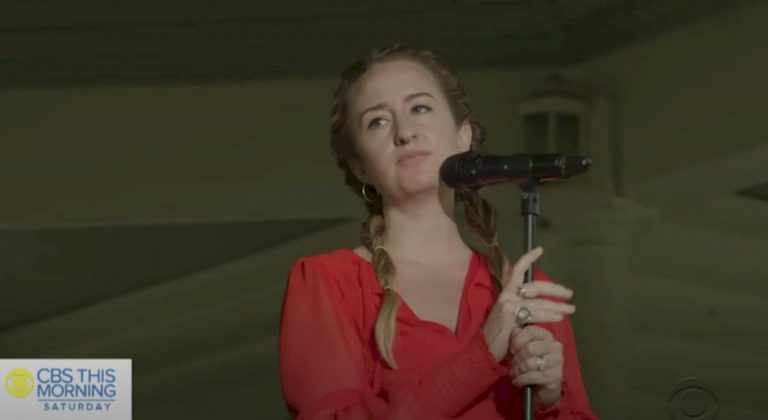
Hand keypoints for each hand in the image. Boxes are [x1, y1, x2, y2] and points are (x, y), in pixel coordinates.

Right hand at [481, 247, 573, 361]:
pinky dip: (550, 315)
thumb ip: (523, 307)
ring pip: (540, 302)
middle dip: (555, 289)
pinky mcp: (512, 316)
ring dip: (558, 306)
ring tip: (570, 309)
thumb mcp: (510, 315)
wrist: (483, 349)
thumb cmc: (498, 334)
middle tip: (569, 293)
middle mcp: (507, 295)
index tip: (540, 249)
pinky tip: (559, 318)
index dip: (528, 258)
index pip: (517, 270)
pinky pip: (536, 314)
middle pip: (536, 286)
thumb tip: (542, 305)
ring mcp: (509, 305)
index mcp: (505, 292)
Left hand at [509, 326, 563, 406]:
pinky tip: (516, 381)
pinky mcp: (556, 377)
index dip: (517, 340)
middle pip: (529, 348)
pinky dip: (521, 379)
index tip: (511, 350)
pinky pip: (532, 376)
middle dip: (517, 358)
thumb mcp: (521, 349)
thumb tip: (514, 330)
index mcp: (547, 336)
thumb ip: (518, 338)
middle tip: (512, 364)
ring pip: (530, 363)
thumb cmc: (530, 364)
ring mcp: (557, 362)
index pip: (530, 331)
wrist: (542, 387)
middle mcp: (555, 346)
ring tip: (513, 373)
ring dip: (517, 370)